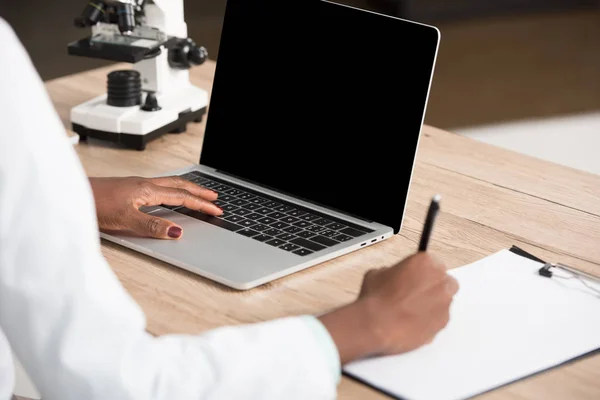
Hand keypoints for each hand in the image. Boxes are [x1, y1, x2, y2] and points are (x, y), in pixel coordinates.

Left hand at [89, 176, 221, 238]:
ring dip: (186, 188)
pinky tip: (167, 194)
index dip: (201, 204)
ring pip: (169, 183)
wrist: (70, 195)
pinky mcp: (128, 188)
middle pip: (179, 185)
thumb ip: (152, 227)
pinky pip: (159, 185)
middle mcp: (144, 184)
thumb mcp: (126, 221)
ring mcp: (136, 184)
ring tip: (197, 192)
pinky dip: (172, 188)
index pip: (182, 197)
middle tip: (214, 196)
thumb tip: (177, 231)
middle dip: (199, 191)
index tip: (216, 209)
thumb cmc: (94, 205)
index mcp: (147, 190)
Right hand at [318, 252, 457, 363]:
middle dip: (434, 286)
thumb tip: (394, 278)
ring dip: (432, 304)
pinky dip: (430, 320)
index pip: (432, 262)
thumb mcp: (377, 273)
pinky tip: (413, 323)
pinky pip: (440, 319)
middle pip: (445, 281)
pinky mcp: (444, 322)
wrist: (377, 325)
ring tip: (411, 312)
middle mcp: (440, 280)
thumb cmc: (376, 298)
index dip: (422, 272)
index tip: (415, 277)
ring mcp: (445, 302)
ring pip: (444, 301)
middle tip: (416, 294)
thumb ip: (393, 272)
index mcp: (425, 262)